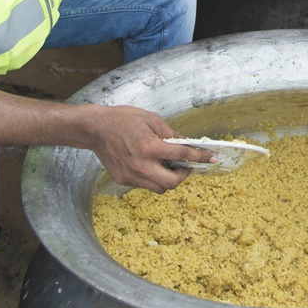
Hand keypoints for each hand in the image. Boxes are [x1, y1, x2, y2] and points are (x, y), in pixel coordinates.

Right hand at [85, 105, 214, 193]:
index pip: (181, 156)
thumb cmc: (122, 120)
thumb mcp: (151, 119)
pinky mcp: (123, 180)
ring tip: (169, 166)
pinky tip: (152, 165)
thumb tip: (185, 144)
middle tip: (186, 166)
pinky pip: (145, 185)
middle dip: (184, 176)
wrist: (95, 129)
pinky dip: (153, 178)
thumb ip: (170, 134)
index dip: (200, 157)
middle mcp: (140, 165)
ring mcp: (131, 175)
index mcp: (149, 147)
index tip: (211, 158)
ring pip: (159, 188)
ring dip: (169, 179)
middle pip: (172, 183)